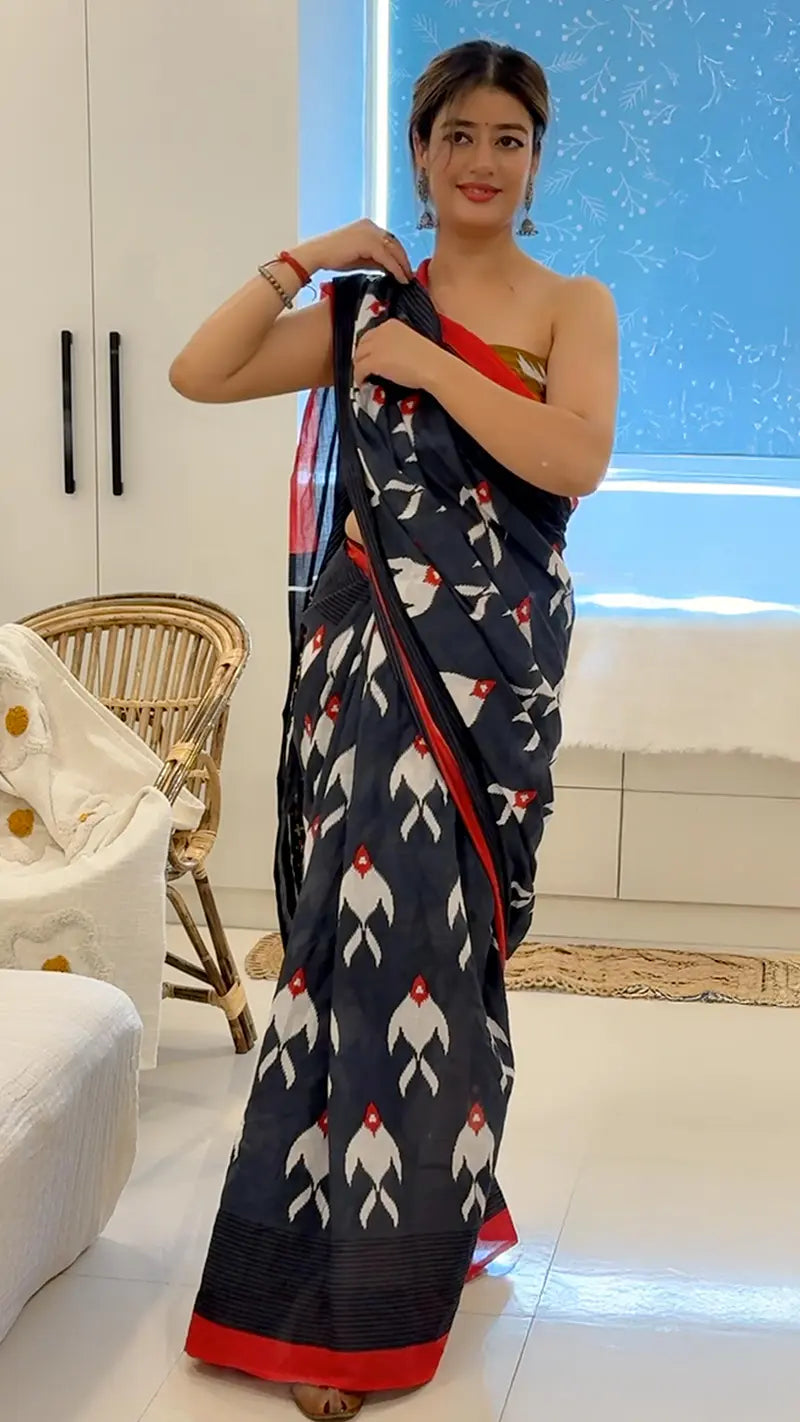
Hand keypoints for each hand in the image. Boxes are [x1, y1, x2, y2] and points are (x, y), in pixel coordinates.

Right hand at [293, 220, 412, 284]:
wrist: (317, 254)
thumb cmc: (333, 256)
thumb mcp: (359, 258)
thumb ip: (375, 260)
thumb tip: (390, 269)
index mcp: (367, 226)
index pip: (389, 240)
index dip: (398, 254)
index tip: (404, 267)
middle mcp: (370, 226)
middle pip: (394, 243)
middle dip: (403, 260)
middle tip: (409, 275)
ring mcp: (370, 232)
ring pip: (393, 249)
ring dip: (402, 265)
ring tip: (407, 279)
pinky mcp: (368, 242)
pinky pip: (387, 257)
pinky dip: (396, 268)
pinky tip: (400, 278)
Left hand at [353, 319, 440, 390]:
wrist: (434, 367)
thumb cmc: (429, 358)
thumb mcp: (411, 341)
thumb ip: (397, 343)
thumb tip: (390, 355)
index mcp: (391, 325)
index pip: (372, 334)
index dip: (369, 346)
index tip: (370, 355)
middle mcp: (381, 332)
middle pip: (362, 344)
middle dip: (361, 356)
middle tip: (363, 366)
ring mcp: (377, 346)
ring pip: (358, 356)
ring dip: (358, 366)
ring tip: (362, 376)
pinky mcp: (374, 361)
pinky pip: (359, 369)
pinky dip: (359, 377)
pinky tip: (363, 383)